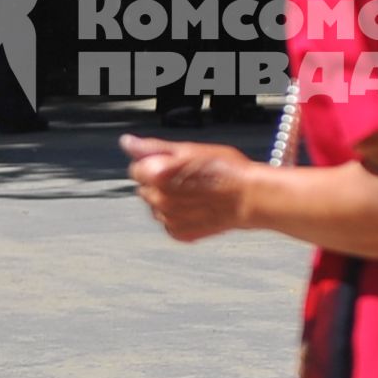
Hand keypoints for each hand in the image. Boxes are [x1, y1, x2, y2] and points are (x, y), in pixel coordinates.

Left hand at [121, 133, 254, 241]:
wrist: (250, 198)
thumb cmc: (226, 169)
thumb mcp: (189, 149)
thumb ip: (152, 147)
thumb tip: (127, 143)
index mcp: (156, 175)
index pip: (136, 168)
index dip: (154, 163)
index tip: (174, 163)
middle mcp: (158, 200)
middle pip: (145, 188)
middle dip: (159, 182)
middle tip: (188, 177)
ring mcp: (168, 220)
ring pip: (156, 206)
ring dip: (167, 199)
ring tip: (195, 192)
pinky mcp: (179, 234)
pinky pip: (168, 223)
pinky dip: (178, 216)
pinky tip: (196, 206)